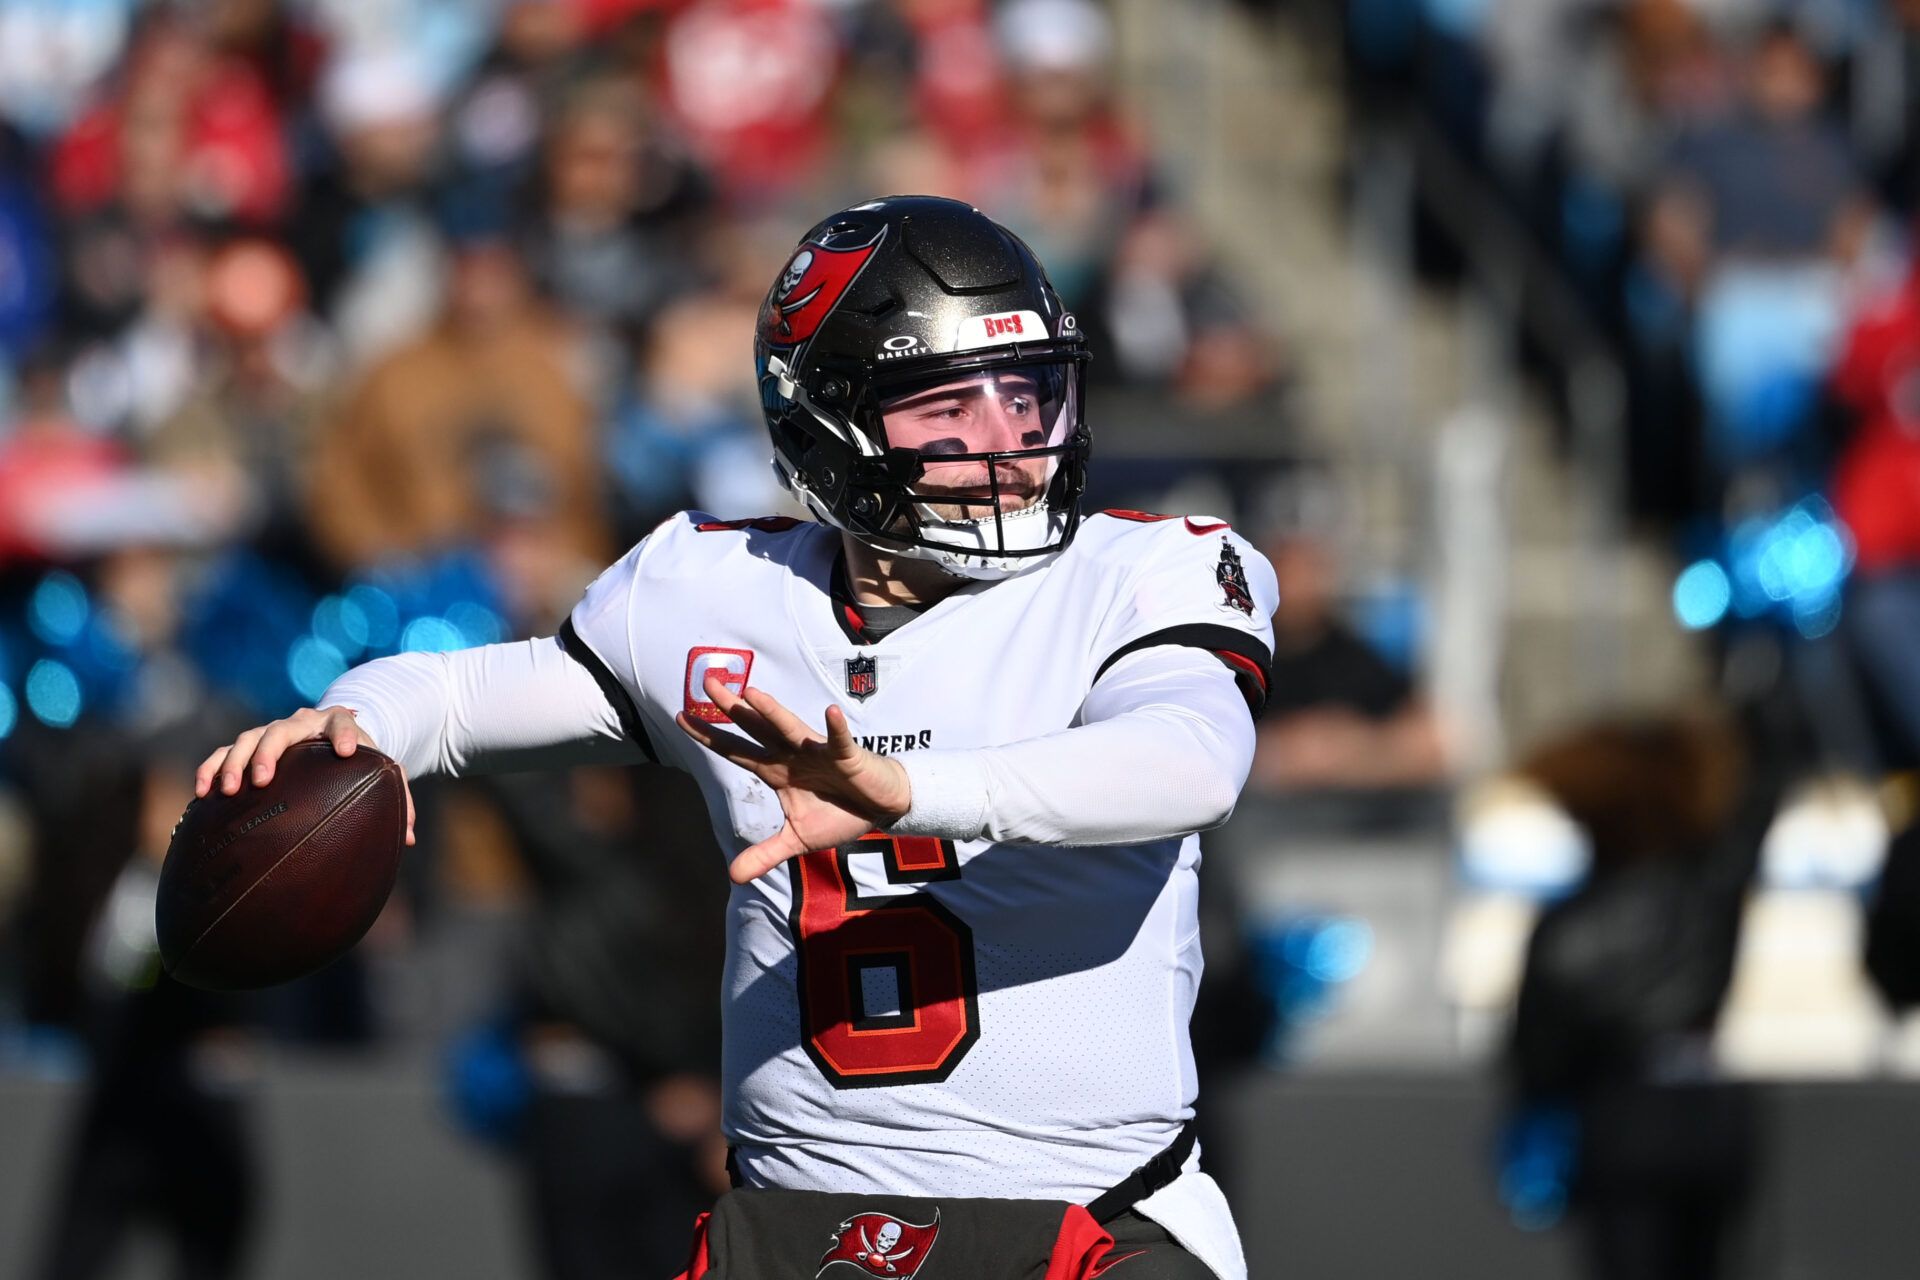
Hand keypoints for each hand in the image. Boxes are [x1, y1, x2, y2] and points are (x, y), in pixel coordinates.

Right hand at [194, 706, 415, 845]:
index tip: (344, 751)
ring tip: (230, 790)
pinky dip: (211, 768)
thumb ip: (399, 802)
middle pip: (281, 731)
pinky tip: (201, 794)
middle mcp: (302, 724)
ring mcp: (272, 732)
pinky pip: (223, 753)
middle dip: (270, 754)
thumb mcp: (381, 773)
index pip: (343, 723)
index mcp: (339, 725)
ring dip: (236, 762)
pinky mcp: (249, 746)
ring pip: (248, 739)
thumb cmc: (360, 762)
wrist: (335, 736)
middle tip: (263, 781)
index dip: (343, 733)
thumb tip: (409, 840)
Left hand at [676, 672, 909, 883]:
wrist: (880, 806)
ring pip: (790, 729)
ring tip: (752, 694)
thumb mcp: (797, 840)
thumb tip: (733, 877)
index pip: (736, 751)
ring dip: (773, 713)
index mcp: (776, 771)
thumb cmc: (839, 813)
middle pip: (756, 728)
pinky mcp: (847, 756)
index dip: (709, 736)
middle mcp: (791, 755)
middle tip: (707, 681)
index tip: (681, 716)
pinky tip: (831, 713)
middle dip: (732, 708)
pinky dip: (836, 729)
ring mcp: (818, 752)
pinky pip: (840, 741)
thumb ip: (765, 854)